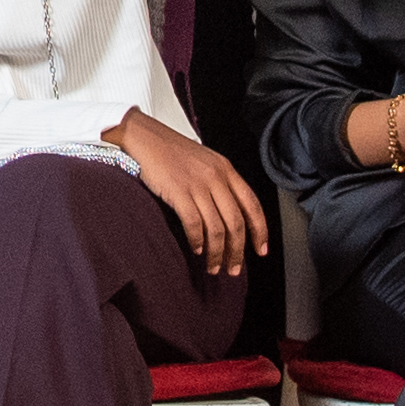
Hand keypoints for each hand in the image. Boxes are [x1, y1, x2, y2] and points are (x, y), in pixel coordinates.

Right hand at [105, 111, 263, 276]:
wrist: (144, 136)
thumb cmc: (170, 151)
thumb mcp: (204, 161)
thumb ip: (219, 183)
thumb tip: (228, 215)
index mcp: (226, 169)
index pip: (252, 205)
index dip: (260, 231)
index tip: (260, 250)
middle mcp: (216, 177)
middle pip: (236, 222)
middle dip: (237, 251)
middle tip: (233, 269)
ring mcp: (198, 185)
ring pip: (217, 228)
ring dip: (217, 253)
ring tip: (213, 267)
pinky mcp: (178, 191)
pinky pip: (194, 224)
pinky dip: (197, 241)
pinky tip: (195, 249)